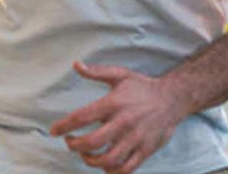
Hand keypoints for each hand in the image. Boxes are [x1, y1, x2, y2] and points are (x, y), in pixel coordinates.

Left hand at [50, 62, 188, 173]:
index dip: (64, 126)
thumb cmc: (142, 86)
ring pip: (109, 159)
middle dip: (75, 146)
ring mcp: (136, 138)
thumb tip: (76, 64)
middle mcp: (124, 122)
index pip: (82, 117)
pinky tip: (104, 164)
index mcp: (113, 103)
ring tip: (85, 155)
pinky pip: (127, 168)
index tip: (54, 131)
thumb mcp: (119, 74)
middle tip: (70, 143)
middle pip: (93, 142)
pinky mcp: (146, 150)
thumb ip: (96, 71)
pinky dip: (112, 171)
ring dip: (91, 161)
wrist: (173, 98)